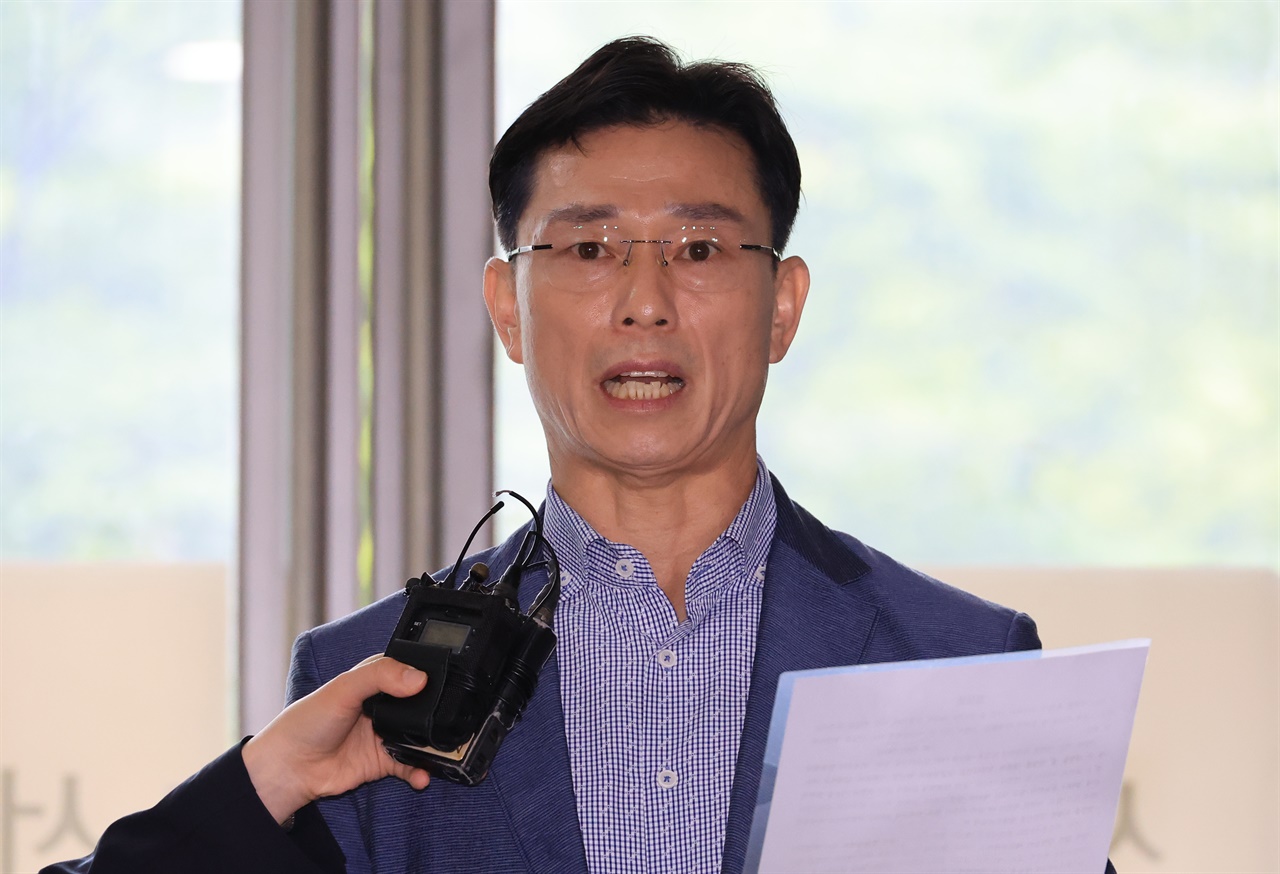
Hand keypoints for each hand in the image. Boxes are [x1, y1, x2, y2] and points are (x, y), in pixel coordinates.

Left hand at [242, 655, 430, 823]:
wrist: (290, 767)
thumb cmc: (307, 721)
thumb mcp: (343, 688)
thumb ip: (380, 676)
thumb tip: (418, 679)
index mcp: (373, 680)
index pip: (408, 671)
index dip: (427, 674)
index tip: (447, 680)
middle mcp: (383, 705)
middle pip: (420, 705)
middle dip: (437, 713)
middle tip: (452, 719)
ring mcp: (383, 734)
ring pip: (419, 736)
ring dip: (433, 745)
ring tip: (445, 751)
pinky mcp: (382, 761)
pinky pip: (410, 765)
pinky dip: (420, 771)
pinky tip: (422, 775)